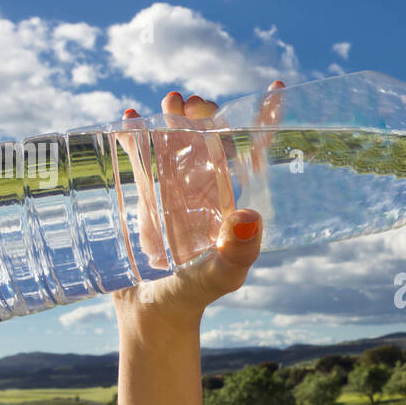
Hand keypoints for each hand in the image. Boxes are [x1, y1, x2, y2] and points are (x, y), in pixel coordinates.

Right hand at [111, 81, 284, 329]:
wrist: (151, 316)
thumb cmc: (192, 298)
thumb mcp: (218, 277)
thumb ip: (236, 254)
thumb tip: (250, 219)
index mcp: (231, 204)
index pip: (253, 155)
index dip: (266, 122)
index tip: (278, 88)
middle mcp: (206, 194)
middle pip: (211, 140)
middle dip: (206, 115)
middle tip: (189, 103)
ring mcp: (174, 195)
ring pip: (176, 144)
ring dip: (172, 119)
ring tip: (167, 101)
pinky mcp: (144, 200)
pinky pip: (141, 162)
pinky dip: (135, 138)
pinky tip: (127, 119)